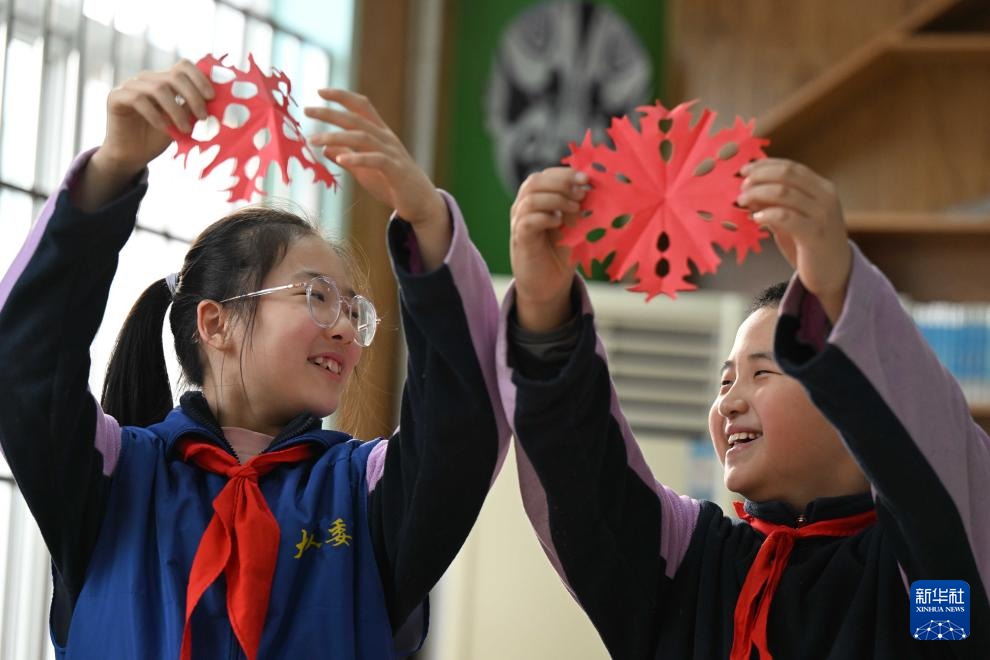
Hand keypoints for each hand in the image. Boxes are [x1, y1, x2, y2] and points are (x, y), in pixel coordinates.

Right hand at [75, 60, 212, 212]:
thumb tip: (218, 103)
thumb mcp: (182, 121)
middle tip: (204, 117)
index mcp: (165, 80)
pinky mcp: (116, 97)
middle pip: (174, 76)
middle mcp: (148, 79)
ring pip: (158, 88)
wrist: (132, 155)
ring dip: (176, 110)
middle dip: (193, 96)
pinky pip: (138, 99)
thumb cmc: (159, 138)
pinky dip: (155, 114)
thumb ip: (193, 109)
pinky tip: (164, 128)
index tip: (212, 97)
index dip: (200, 78)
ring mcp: (130, 86)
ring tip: (186, 129)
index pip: (183, 66)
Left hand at [305, 89, 447, 268]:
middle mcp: (386, 138)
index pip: (361, 106)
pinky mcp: (396, 170)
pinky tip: (341, 159)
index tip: (320, 91)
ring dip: (335, 136)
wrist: (421, 203)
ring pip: (362, 137)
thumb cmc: (393, 185)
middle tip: (307, 111)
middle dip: (330, 113)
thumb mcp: (365, 170)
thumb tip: (326, 148)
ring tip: (313, 140)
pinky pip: (375, 160)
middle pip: (356, 118)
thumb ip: (347, 157)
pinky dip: (357, 158)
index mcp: (380, 134)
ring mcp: (392, 153)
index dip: (342, 96)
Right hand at [510, 167, 587, 331]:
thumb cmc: (561, 252)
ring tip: (574, 208)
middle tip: (581, 193)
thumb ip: (578, 206)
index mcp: (537, 199)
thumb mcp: (574, 224)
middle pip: (534, 181)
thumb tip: (591, 187)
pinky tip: (559, 223)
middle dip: (561, 182)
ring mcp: (519, 223)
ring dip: (555, 199)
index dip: (565, 173)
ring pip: (530, 198)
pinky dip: (545, 218)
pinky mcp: (520, 240)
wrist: (549, 285)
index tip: (586, 178)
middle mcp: (524, 207)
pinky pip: (527, 221)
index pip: (545, 175)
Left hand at [737, 159, 851, 322]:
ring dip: (758, 194)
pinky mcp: (816, 234)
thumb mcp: (791, 219)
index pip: (790, 167)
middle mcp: (825, 196)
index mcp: (821, 188)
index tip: (744, 169)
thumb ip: (774, 205)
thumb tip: (749, 192)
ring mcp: (822, 214)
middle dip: (759, 177)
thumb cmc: (809, 244)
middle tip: (741, 186)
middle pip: (787, 175)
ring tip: (742, 202)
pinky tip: (756, 219)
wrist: (835, 273)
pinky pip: (787, 217)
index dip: (765, 165)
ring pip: (784, 193)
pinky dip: (767, 214)